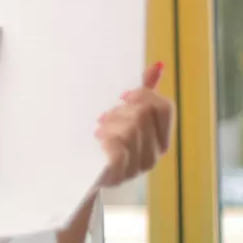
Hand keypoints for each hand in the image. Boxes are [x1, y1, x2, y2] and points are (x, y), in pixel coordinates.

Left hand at [95, 62, 174, 187]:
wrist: (78, 177)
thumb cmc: (102, 143)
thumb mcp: (124, 117)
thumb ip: (143, 94)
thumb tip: (158, 65)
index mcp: (160, 140)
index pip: (165, 107)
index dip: (144, 95)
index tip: (123, 96)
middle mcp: (153, 155)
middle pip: (145, 114)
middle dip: (122, 110)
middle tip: (105, 116)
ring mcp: (137, 167)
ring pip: (130, 128)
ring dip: (110, 123)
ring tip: (99, 130)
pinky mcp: (119, 174)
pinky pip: (119, 147)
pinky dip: (107, 138)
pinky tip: (98, 139)